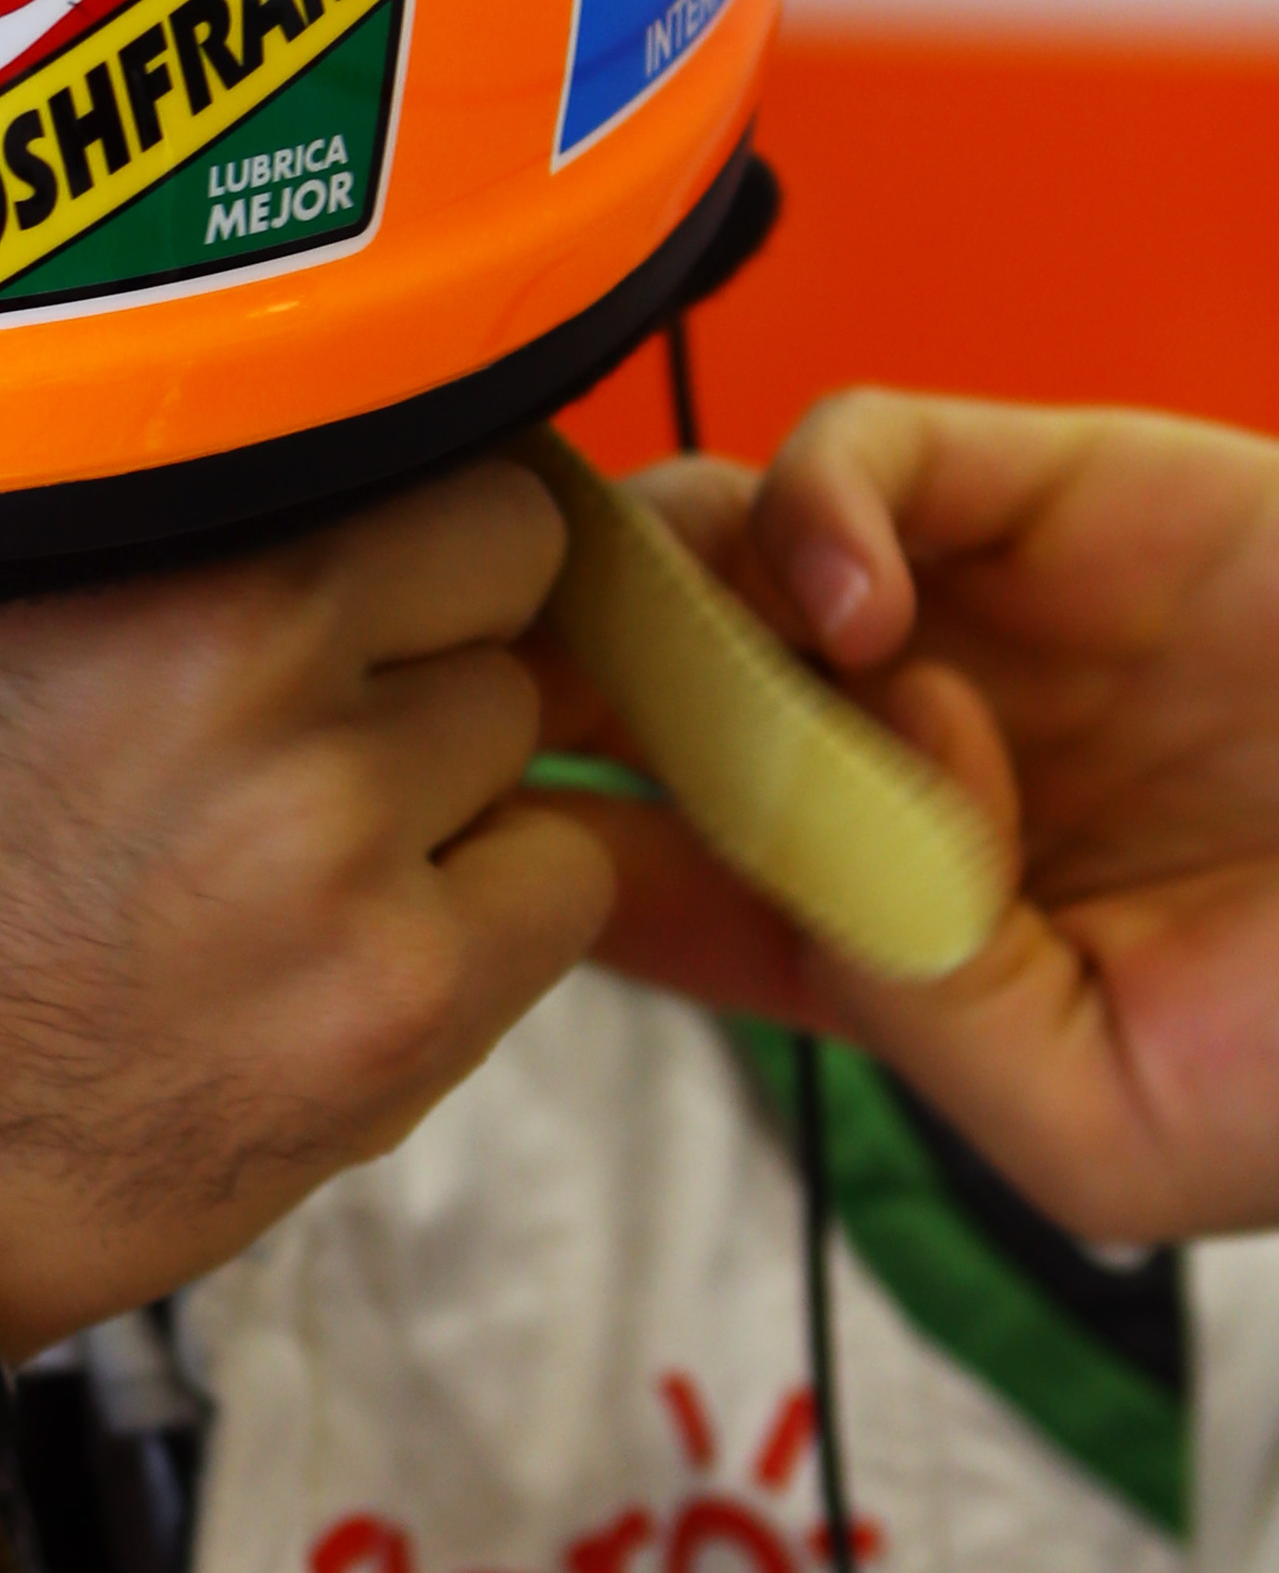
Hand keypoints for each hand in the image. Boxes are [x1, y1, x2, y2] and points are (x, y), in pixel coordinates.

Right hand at [0, 459, 594, 1357]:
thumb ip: (109, 510)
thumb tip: (273, 459)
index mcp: (136, 518)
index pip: (416, 430)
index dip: (388, 514)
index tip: (356, 568)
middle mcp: (255, 646)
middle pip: (503, 568)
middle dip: (430, 630)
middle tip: (318, 717)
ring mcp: (342, 831)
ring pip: (525, 737)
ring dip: (443, 784)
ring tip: (285, 859)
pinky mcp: (396, 1005)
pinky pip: (557, 892)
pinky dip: (481, 917)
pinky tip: (337, 956)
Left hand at [585, 393, 1278, 1242]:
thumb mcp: (1109, 1124)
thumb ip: (916, 1016)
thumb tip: (802, 849)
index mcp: (904, 922)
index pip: (654, 866)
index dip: (542, 835)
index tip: (463, 827)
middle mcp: (915, 758)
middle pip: (655, 678)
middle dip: (559, 677)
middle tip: (503, 702)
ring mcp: (978, 614)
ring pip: (728, 541)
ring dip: (677, 589)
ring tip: (727, 675)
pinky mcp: (1060, 486)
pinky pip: (867, 449)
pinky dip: (819, 506)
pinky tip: (861, 611)